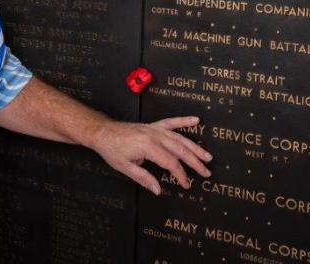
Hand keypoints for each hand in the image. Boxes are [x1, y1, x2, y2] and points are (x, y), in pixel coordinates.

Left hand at [91, 115, 211, 194]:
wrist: (102, 132)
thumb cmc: (112, 150)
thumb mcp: (125, 167)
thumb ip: (143, 178)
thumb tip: (158, 190)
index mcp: (148, 146)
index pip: (170, 163)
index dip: (180, 175)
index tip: (186, 184)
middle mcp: (154, 135)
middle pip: (180, 150)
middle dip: (194, 162)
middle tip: (206, 172)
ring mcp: (154, 128)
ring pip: (179, 137)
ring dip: (194, 147)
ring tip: (207, 156)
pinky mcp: (152, 125)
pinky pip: (170, 122)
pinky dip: (183, 121)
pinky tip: (196, 120)